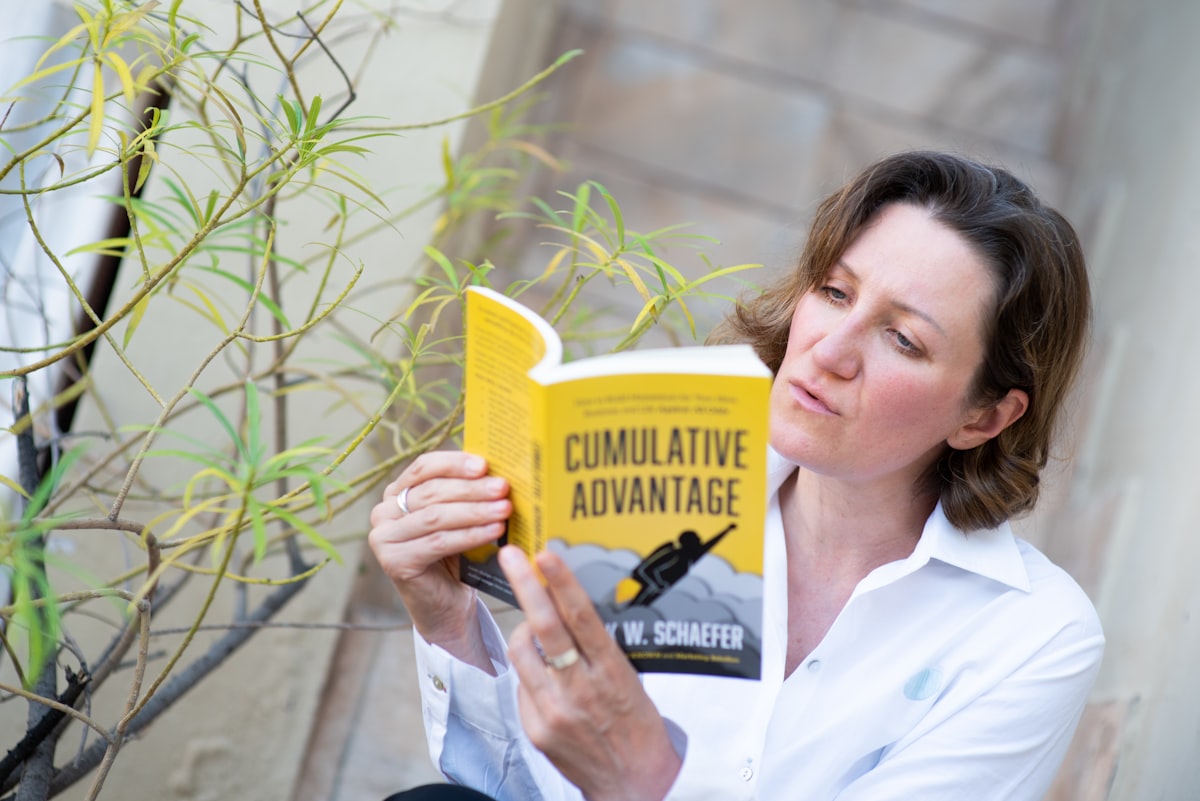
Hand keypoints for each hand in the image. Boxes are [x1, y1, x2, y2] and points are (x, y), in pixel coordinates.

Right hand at [368, 451, 509, 666]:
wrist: (446, 605)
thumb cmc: (456, 556)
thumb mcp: (458, 518)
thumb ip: (465, 493)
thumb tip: (496, 469)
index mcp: (396, 493)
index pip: (423, 467)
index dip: (454, 463)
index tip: (485, 464)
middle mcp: (383, 512)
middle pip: (432, 492)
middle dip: (472, 489)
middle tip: (503, 488)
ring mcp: (383, 538)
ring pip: (436, 516)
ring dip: (475, 511)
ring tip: (504, 509)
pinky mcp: (394, 562)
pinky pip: (438, 542)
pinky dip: (470, 535)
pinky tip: (493, 531)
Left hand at [499, 546, 681, 800]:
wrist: (634, 783)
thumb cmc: (636, 725)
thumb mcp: (628, 679)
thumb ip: (596, 648)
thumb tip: (565, 609)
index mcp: (612, 672)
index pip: (582, 618)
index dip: (562, 583)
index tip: (545, 555)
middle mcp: (581, 689)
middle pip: (545, 627)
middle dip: (525, 585)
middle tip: (511, 556)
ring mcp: (555, 710)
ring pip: (522, 652)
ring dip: (523, 630)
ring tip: (533, 627)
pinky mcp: (536, 729)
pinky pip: (521, 684)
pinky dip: (529, 672)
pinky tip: (544, 677)